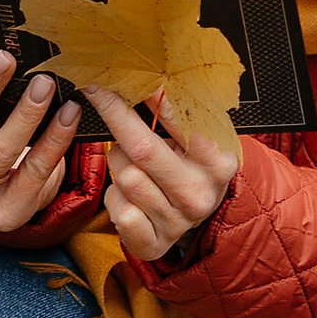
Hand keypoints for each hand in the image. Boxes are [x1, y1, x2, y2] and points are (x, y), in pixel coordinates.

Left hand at [88, 83, 238, 270]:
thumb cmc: (194, 165)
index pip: (180, 122)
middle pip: (142, 150)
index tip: (120, 75)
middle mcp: (199, 194)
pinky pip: (118, 209)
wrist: (201, 214)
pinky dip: (116, 196)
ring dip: (118, 162)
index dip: (148, 96)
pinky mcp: (154, 242)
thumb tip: (149, 78)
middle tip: (98, 94)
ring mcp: (177, 221)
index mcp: (217, 162)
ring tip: (134, 162)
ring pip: (125, 176)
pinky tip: (131, 194)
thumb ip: (179, 112)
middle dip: (116, 116)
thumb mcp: (198, 137)